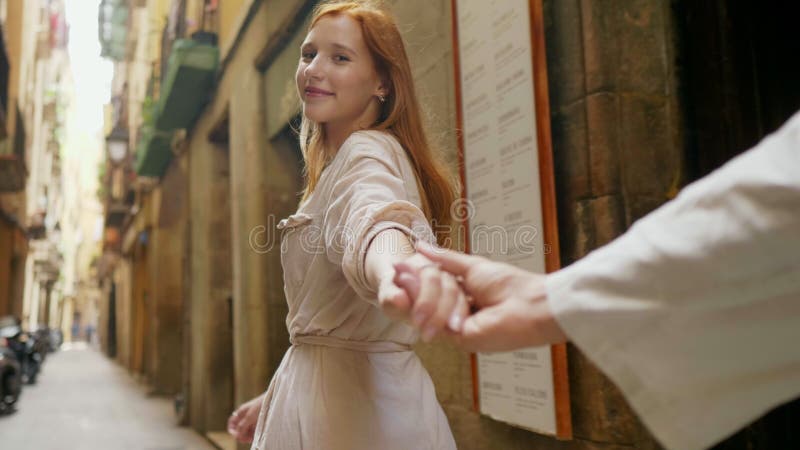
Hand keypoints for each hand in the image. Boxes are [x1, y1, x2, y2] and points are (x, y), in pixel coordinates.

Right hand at [227, 393, 263, 443]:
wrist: (273, 399)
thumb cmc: (260, 405)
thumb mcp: (249, 417)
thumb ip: (242, 426)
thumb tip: (237, 436)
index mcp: (240, 412)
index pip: (231, 423)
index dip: (232, 431)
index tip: (237, 436)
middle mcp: (245, 416)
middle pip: (239, 428)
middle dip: (242, 435)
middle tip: (247, 439)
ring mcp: (252, 418)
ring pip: (246, 430)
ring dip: (248, 435)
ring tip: (253, 438)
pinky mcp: (259, 421)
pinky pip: (253, 430)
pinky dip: (254, 434)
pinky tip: (257, 435)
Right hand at [397, 242, 566, 351]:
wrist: (527, 304)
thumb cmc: (508, 284)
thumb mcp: (470, 265)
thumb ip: (444, 259)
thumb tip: (420, 246)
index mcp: (460, 296)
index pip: (427, 287)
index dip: (414, 278)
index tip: (398, 267)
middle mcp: (455, 312)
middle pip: (423, 296)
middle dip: (420, 284)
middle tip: (404, 273)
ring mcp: (454, 326)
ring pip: (426, 307)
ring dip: (435, 294)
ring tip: (460, 292)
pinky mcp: (457, 338)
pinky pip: (435, 319)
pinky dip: (437, 304)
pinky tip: (443, 301)